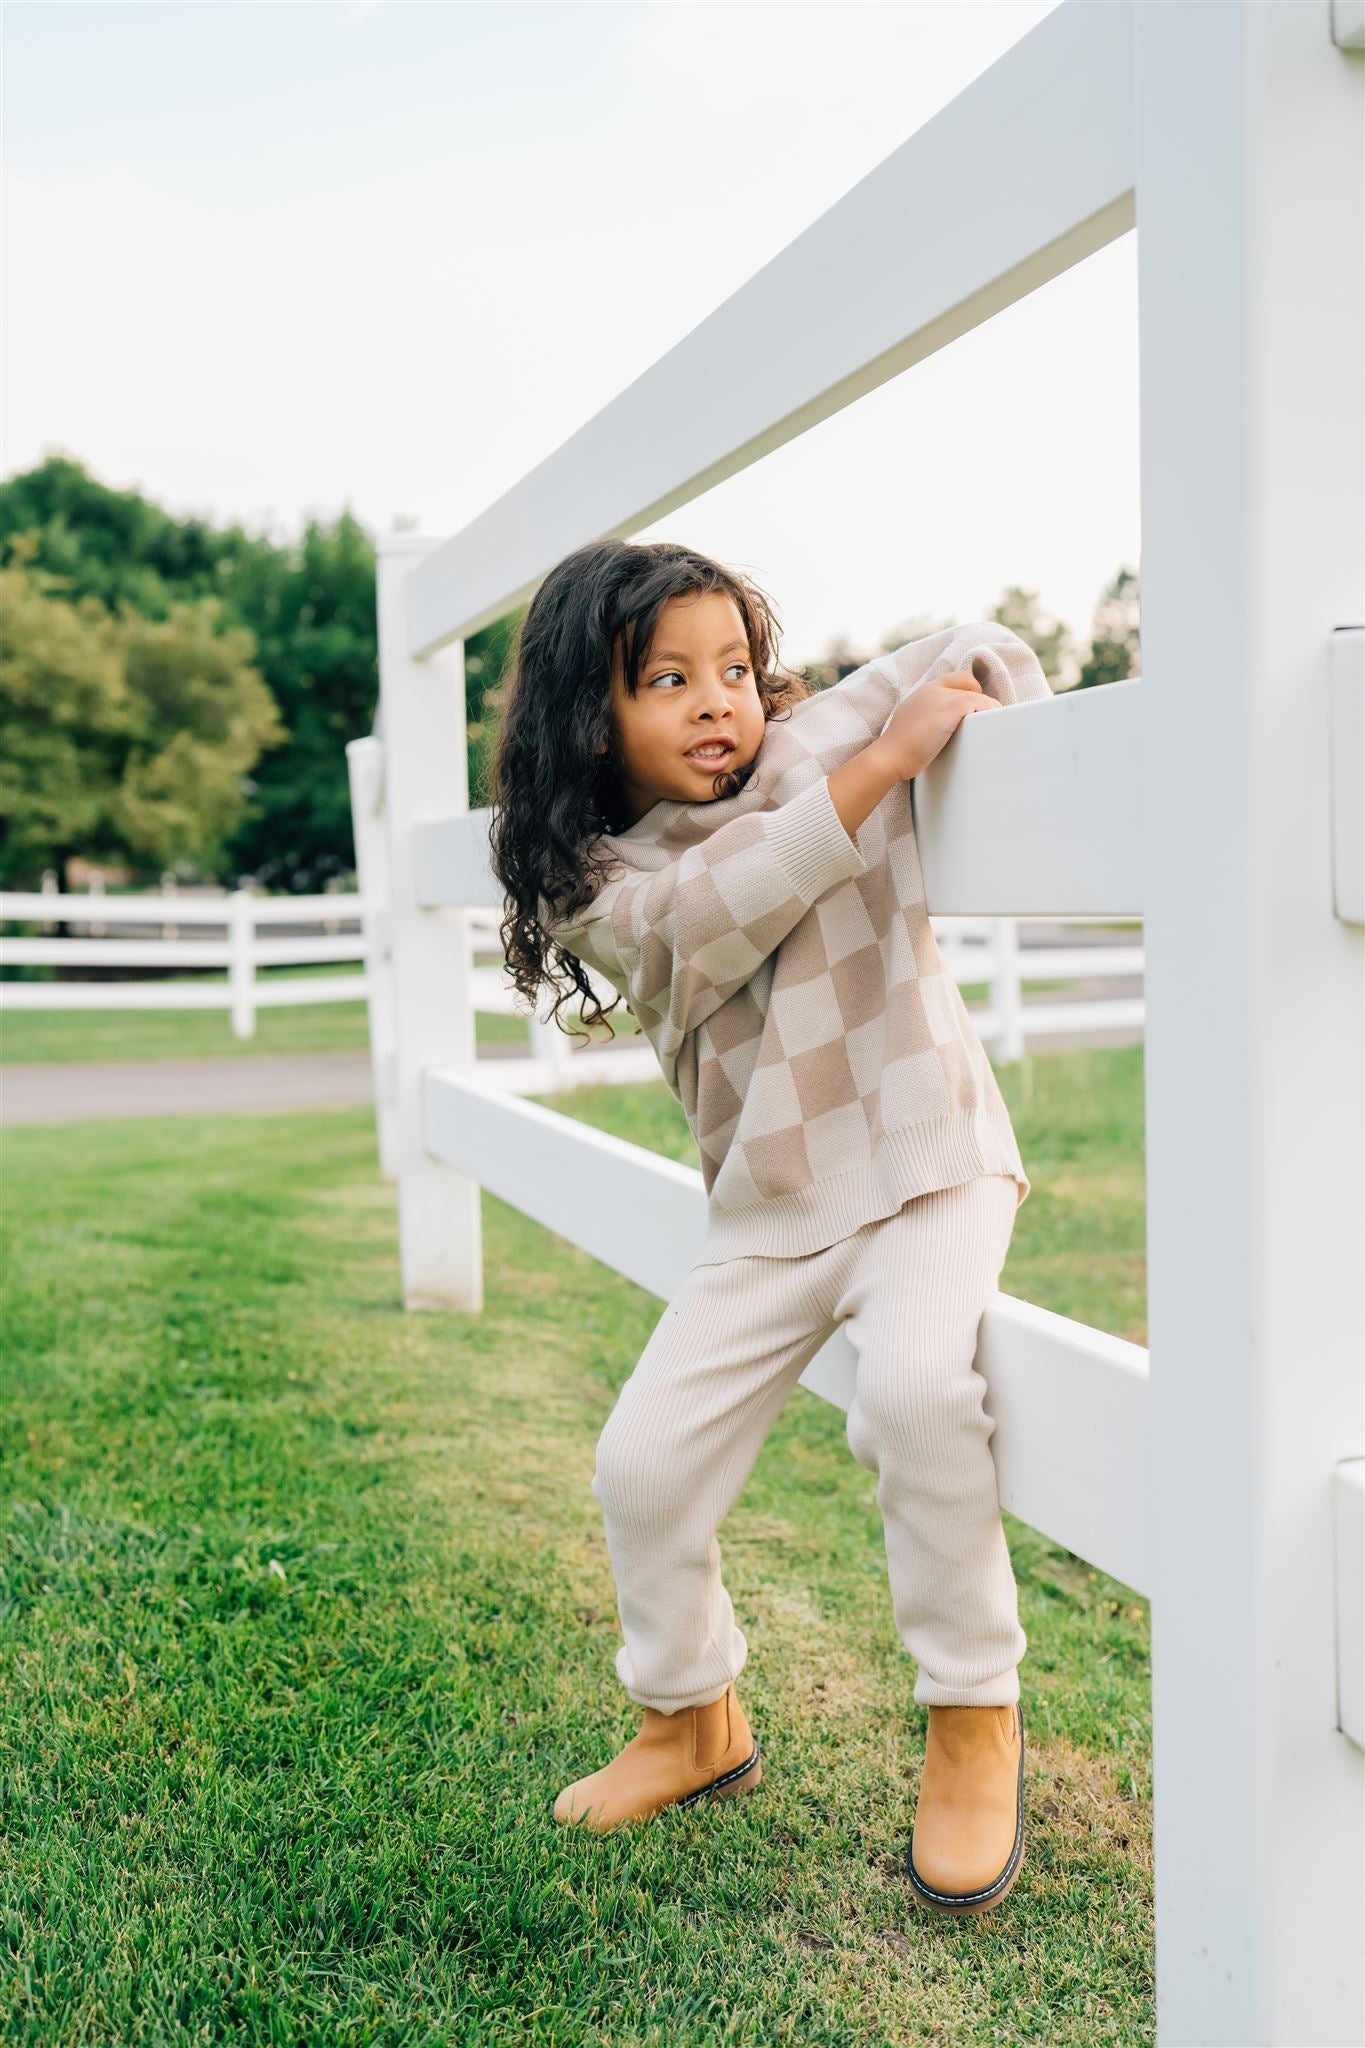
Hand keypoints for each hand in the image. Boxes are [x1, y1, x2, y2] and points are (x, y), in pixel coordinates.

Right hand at [874, 668, 1000, 780]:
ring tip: (994, 725)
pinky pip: (981, 703)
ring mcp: (941, 697)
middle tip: (987, 718)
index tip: (975, 710)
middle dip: (980, 699)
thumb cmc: (898, 750)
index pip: (954, 680)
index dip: (969, 691)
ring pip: (977, 695)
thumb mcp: (911, 724)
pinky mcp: (951, 709)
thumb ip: (925, 718)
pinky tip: (992, 726)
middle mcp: (932, 689)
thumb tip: (939, 730)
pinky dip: (990, 712)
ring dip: (989, 709)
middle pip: (968, 684)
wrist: (888, 757)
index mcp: (922, 692)